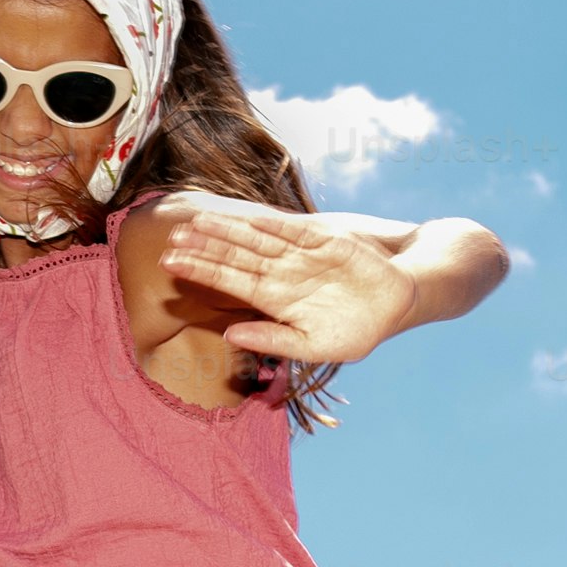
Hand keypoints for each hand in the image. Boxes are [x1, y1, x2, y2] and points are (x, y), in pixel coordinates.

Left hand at [154, 196, 419, 362]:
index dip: (201, 271)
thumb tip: (229, 336)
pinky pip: (297, 231)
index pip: (230, 281)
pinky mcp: (326, 241)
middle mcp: (282, 273)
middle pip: (236, 255)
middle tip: (171, 237)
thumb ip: (272, 340)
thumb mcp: (313, 347)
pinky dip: (276, 226)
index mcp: (274, 299)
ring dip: (229, 230)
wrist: (397, 306)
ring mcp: (302, 254)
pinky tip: (250, 219)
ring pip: (257, 239)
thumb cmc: (354, 331)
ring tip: (196, 221)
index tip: (169, 265)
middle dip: (205, 246)